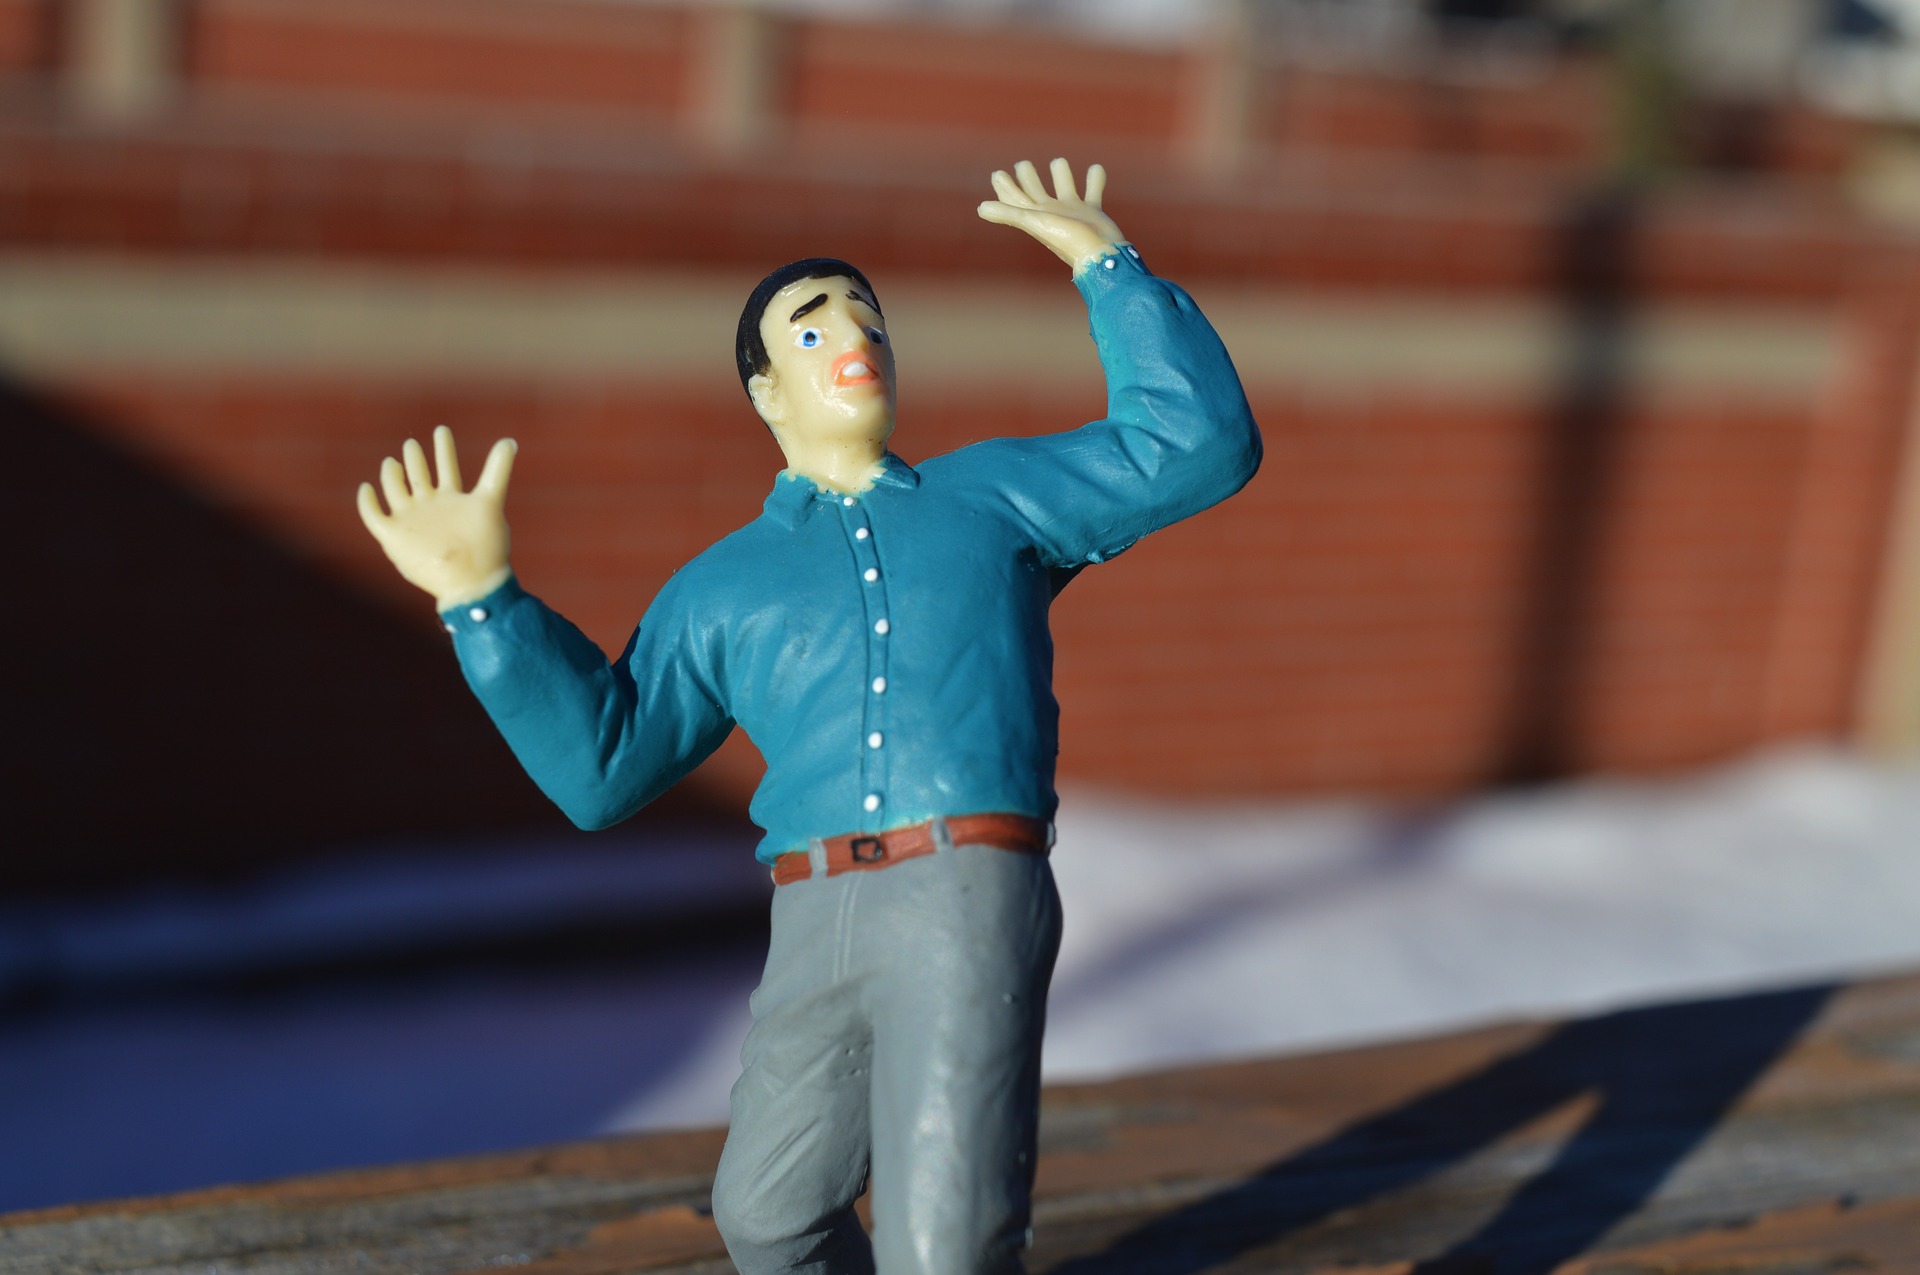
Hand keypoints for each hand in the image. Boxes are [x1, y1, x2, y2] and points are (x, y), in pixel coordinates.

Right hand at [357, 425, 516, 608]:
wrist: (470, 581)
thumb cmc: (485, 546)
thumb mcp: (491, 502)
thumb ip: (498, 470)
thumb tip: (510, 440)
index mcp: (452, 500)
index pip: (447, 468)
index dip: (445, 450)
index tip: (442, 430)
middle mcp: (431, 508)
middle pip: (419, 477)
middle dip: (416, 460)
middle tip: (412, 444)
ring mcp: (411, 521)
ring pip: (396, 491)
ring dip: (393, 475)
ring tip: (393, 461)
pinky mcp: (393, 536)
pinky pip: (374, 516)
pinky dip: (367, 502)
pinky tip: (367, 487)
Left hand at [976, 158, 1127, 273]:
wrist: (1100, 255)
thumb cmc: (1067, 240)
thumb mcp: (1034, 222)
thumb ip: (1008, 213)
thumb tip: (980, 208)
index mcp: (1035, 215)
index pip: (1015, 198)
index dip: (1004, 187)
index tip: (997, 174)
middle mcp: (1052, 213)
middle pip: (1036, 192)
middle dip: (1028, 177)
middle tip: (1022, 164)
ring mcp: (1073, 212)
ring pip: (1065, 188)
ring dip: (1062, 175)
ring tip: (1058, 161)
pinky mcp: (1093, 212)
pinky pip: (1093, 191)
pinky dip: (1095, 180)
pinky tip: (1096, 168)